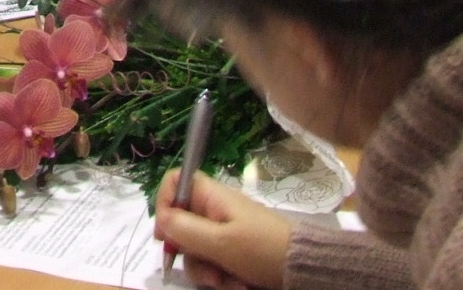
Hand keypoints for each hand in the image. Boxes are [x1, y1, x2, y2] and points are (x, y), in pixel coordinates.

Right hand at [154, 169, 291, 289]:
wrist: (301, 269)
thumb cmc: (261, 249)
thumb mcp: (221, 242)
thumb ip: (186, 230)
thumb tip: (160, 219)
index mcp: (211, 197)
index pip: (175, 183)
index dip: (164, 204)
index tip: (166, 235)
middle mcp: (213, 211)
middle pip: (181, 225)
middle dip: (190, 253)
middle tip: (206, 269)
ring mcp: (223, 233)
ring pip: (195, 250)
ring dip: (206, 271)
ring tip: (226, 282)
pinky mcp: (231, 253)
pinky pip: (212, 264)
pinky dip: (220, 277)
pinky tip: (236, 285)